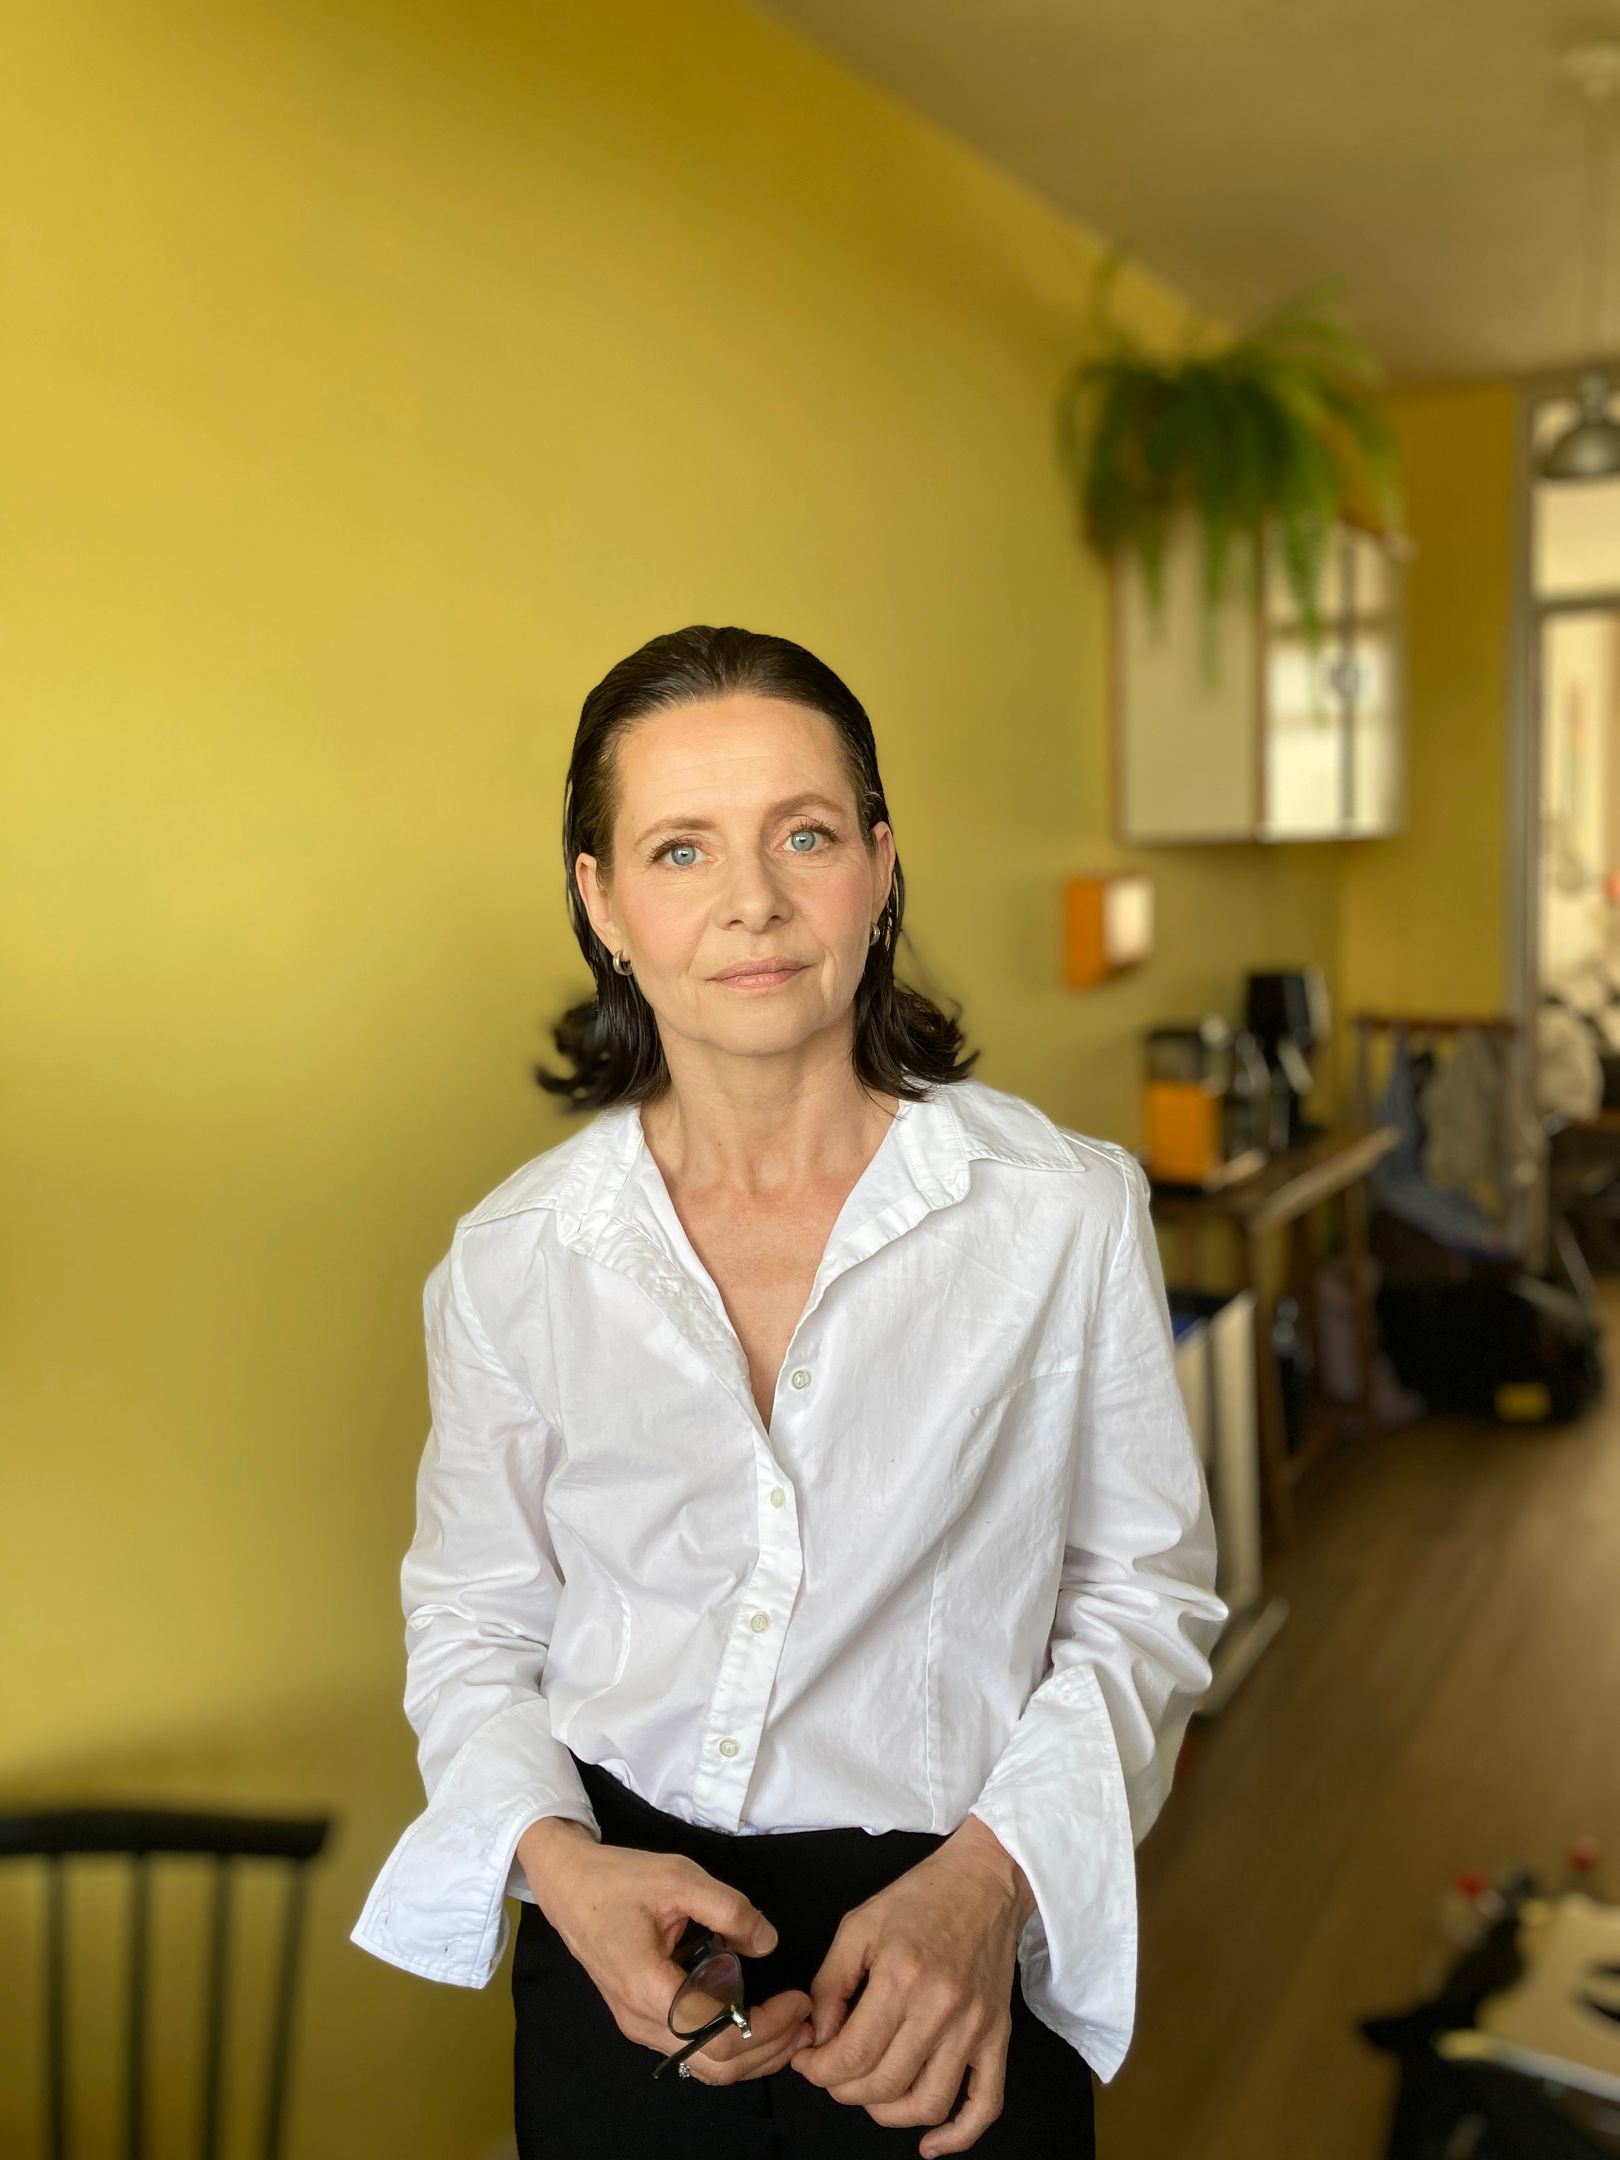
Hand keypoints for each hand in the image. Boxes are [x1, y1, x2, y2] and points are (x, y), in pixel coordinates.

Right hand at [519, 1823, 810, 2081]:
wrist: (568, 1886)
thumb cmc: (619, 1879)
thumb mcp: (678, 1877)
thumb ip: (729, 1908)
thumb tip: (768, 1943)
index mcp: (648, 1988)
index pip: (719, 2035)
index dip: (767, 2026)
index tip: (798, 1999)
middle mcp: (641, 2021)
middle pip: (716, 2066)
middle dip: (769, 2048)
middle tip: (806, 2017)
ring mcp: (638, 2026)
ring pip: (705, 2066)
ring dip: (753, 2055)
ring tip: (790, 2024)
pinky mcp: (641, 2020)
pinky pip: (691, 2051)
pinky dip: (730, 2047)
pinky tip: (755, 2020)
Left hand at [789, 1817, 1033, 2156]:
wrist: (985, 1881)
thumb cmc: (918, 1898)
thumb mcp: (858, 1926)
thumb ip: (831, 1983)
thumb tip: (817, 2037)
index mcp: (901, 1977)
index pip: (853, 2055)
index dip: (819, 2070)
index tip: (807, 2061)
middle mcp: (941, 2009)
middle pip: (884, 2085)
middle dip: (844, 2089)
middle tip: (831, 2071)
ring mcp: (975, 2028)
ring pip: (927, 2104)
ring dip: (888, 2114)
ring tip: (868, 2093)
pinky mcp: (998, 2037)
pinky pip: (985, 2104)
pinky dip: (958, 2136)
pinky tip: (929, 2145)